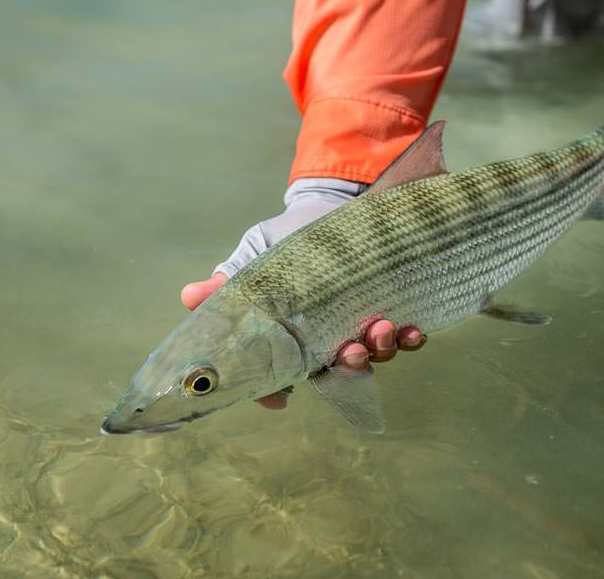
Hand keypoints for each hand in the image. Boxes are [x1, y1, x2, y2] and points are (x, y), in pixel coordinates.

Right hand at [180, 178, 425, 409]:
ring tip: (380, 327)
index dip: (275, 392)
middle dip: (346, 366)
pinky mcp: (392, 311)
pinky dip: (410, 339)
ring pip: (372, 357)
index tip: (281, 398)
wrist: (338, 205)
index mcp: (291, 336)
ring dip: (379, 350)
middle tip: (349, 351)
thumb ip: (232, 280)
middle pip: (335, 371)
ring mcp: (361, 328)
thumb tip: (189, 296)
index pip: (278, 375)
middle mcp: (327, 340)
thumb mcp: (258, 256)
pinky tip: (415, 330)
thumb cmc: (292, 237)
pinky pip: (404, 338)